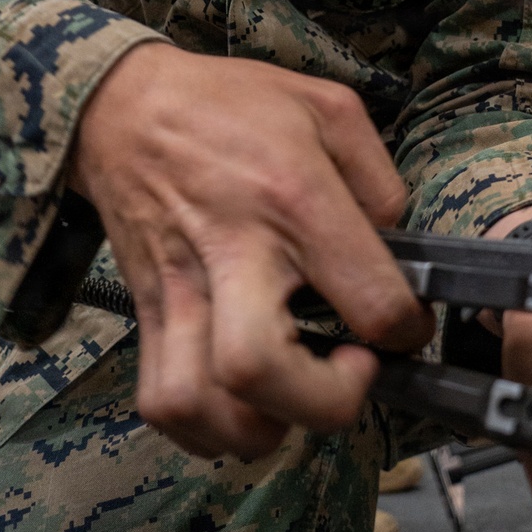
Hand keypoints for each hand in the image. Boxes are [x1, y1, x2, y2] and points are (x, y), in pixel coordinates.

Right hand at [70, 42, 432, 459]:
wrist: (125, 104)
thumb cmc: (228, 104)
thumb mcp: (327, 106)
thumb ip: (379, 177)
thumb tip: (396, 243)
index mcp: (291, 197)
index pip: (366, 299)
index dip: (405, 330)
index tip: (404, 325)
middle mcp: (231, 251)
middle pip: (259, 369)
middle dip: (324, 402)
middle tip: (349, 371)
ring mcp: (180, 289)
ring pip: (202, 402)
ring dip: (262, 424)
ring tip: (294, 393)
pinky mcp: (147, 312)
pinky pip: (164, 402)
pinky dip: (207, 428)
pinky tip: (242, 402)